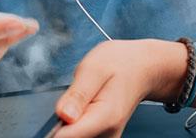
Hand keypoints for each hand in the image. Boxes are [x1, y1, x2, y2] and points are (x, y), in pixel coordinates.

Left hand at [54, 39, 185, 137]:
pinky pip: (79, 134)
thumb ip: (78, 93)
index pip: (67, 137)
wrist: (143, 69)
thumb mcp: (95, 68)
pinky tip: (81, 108)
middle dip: (59, 122)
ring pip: (71, 136)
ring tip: (79, 100)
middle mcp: (107, 135)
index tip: (54, 112)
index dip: (52, 127)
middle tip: (70, 98)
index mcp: (105, 118)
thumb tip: (62, 114)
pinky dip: (73, 123)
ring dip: (66, 122)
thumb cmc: (121, 64)